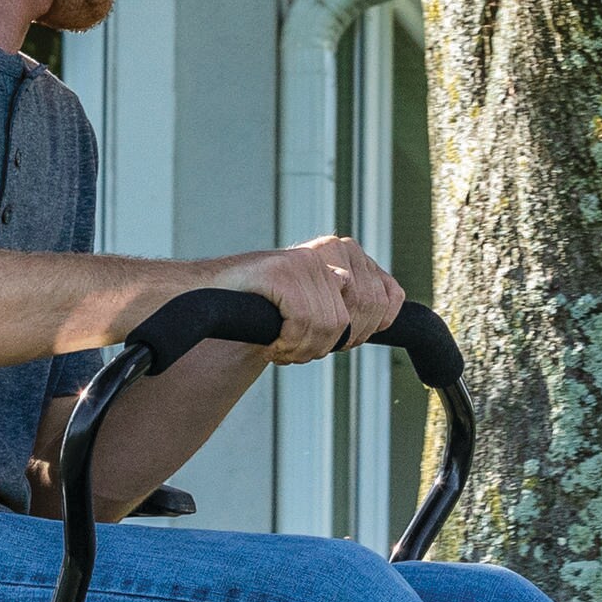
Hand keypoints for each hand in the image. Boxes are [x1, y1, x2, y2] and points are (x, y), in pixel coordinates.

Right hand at [221, 235, 404, 363]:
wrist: (213, 295)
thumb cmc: (265, 304)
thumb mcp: (315, 302)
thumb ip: (348, 303)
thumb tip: (387, 314)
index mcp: (343, 254)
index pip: (387, 296)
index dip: (368, 330)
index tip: (340, 344)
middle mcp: (329, 252)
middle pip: (356, 320)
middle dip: (330, 345)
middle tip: (300, 348)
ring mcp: (306, 261)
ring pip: (330, 327)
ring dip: (304, 349)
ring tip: (283, 347)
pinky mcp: (283, 273)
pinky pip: (304, 324)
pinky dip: (288, 344)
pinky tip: (273, 344)